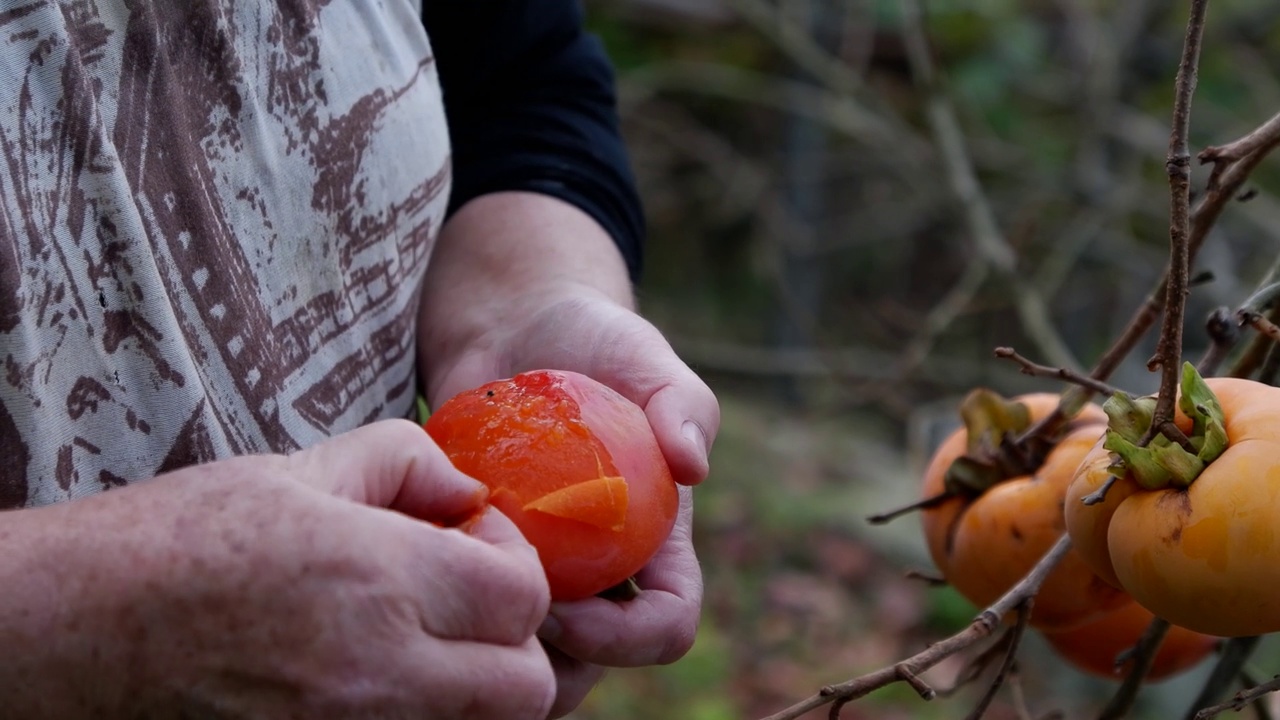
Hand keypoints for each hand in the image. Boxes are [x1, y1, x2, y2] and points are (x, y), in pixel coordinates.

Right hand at [0, 420, 554, 718]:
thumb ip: (405, 461)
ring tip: (432, 638)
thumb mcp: (298, 470)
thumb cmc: (180, 541)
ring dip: (481, 687)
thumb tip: (468, 492)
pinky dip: (433, 716)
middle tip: (469, 601)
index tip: (471, 543)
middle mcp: (376, 674)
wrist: (76, 629)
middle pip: (525, 688)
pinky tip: (391, 674)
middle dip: (517, 640)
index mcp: (376, 581)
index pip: (523, 599)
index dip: (516, 563)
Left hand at [419, 192, 719, 715]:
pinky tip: (406, 569)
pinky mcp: (477, 550)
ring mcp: (536, 566)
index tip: (566, 606)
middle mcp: (597, 570)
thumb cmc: (595, 342)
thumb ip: (682, 402)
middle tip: (487, 619)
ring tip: (443, 602)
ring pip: (518, 650)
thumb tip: (693, 465)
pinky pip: (460, 605)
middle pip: (589, 664)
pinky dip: (435, 603)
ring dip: (485, 646)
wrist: (515, 323)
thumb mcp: (645, 358)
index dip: (625, 639)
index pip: (664, 627)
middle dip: (545, 665)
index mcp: (652, 544)